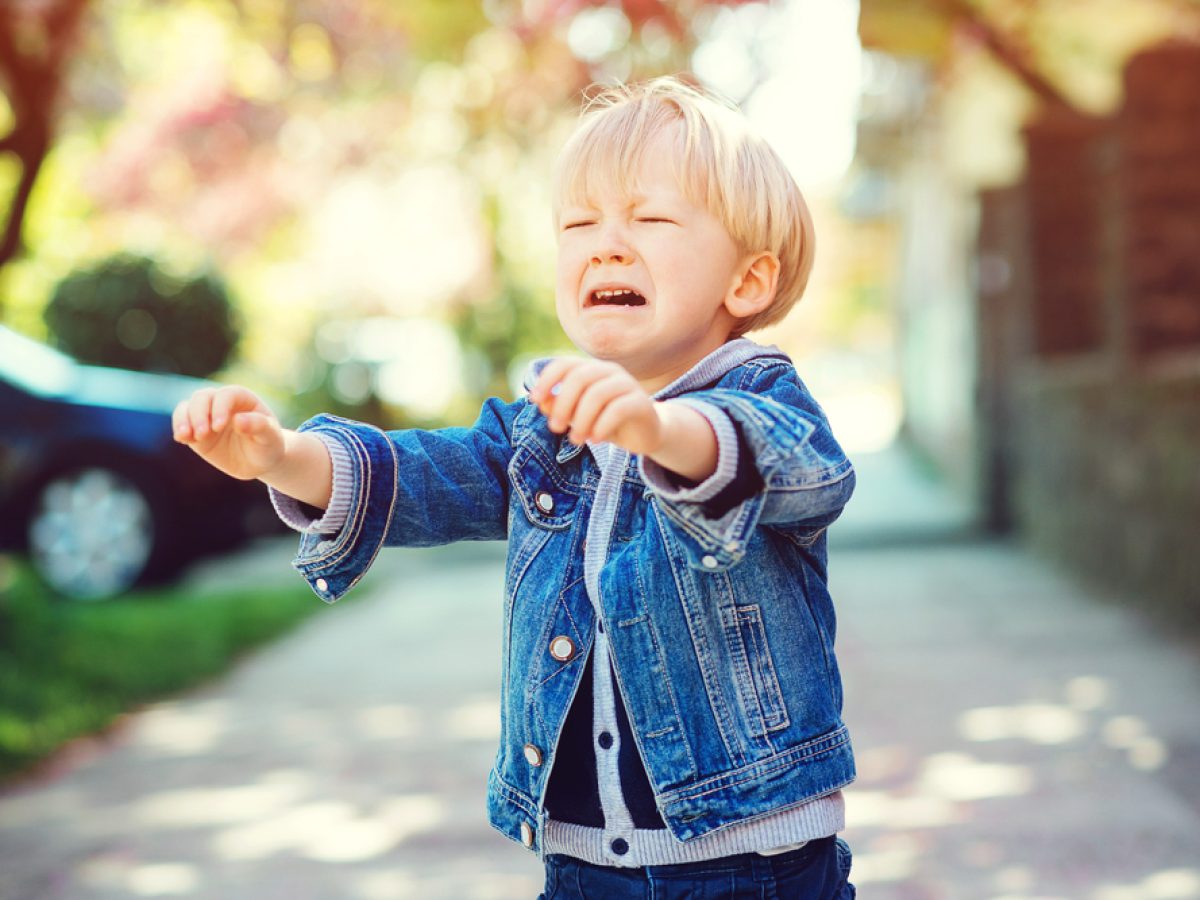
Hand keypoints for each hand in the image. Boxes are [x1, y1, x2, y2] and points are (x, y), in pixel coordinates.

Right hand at [172, 385, 285, 480]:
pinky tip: (182, 439)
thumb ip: (258, 426)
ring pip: (187, 407)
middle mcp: (221, 402)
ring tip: (186, 436)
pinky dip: (179, 429)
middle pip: (202, 397)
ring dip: (183, 419)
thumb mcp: (270, 437)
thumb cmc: (268, 445)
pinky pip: (181, 423)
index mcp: (242, 398)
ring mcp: (206, 415)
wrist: (258, 461)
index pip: (226, 395)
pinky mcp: (195, 430)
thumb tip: (238, 420)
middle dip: (199, 414)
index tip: (218, 427)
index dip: (220, 408)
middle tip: (203, 434)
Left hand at [529, 358, 663, 456]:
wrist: (643, 434)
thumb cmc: (605, 421)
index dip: (547, 379)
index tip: (534, 399)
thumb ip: (560, 407)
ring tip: (575, 439)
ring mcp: (628, 384)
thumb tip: (541, 402)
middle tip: (555, 428)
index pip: (565, 364)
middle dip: (563, 404)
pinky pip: (618, 409)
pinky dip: (601, 425)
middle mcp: (609, 371)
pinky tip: (594, 439)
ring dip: (581, 419)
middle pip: (579, 378)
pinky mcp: (641, 402)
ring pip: (597, 394)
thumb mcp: (578, 416)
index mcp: (591, 369)